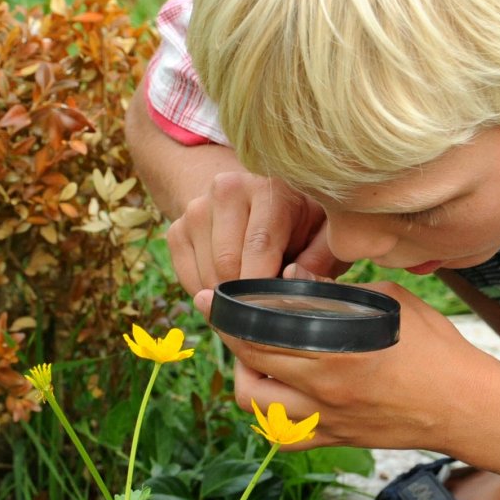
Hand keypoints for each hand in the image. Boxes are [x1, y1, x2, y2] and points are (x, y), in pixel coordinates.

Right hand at [166, 171, 347, 294]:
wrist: (255, 204)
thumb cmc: (300, 226)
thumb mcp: (322, 237)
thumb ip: (320, 260)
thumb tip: (293, 278)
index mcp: (269, 188)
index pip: (259, 244)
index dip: (263, 285)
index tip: (271, 311)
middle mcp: (227, 189)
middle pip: (226, 263)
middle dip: (247, 297)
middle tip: (266, 311)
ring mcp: (196, 208)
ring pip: (206, 276)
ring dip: (229, 298)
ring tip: (253, 293)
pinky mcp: (177, 229)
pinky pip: (188, 280)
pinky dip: (209, 295)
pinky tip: (231, 287)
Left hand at [196, 275, 499, 451]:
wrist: (466, 405)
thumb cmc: (435, 346)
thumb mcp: (390, 300)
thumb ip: (338, 291)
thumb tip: (296, 276)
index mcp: (336, 348)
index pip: (261, 329)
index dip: (230, 312)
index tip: (213, 298)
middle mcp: (325, 388)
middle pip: (249, 366)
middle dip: (230, 340)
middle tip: (228, 321)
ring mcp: (327, 419)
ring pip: (257, 405)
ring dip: (246, 377)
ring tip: (253, 356)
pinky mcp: (335, 439)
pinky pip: (284, 434)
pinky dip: (270, 413)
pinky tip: (278, 391)